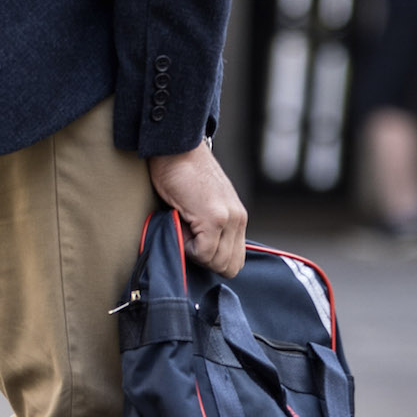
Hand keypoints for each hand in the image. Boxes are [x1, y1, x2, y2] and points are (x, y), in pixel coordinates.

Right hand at [147, 141, 247, 276]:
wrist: (177, 149)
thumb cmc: (184, 175)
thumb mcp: (205, 205)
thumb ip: (212, 228)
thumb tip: (203, 255)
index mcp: (238, 218)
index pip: (235, 261)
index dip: (212, 261)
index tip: (196, 245)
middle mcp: (238, 219)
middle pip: (228, 267)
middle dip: (204, 260)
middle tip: (188, 237)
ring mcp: (228, 219)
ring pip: (216, 262)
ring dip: (195, 253)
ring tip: (184, 227)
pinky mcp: (214, 217)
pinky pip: (202, 252)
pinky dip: (186, 247)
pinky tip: (181, 224)